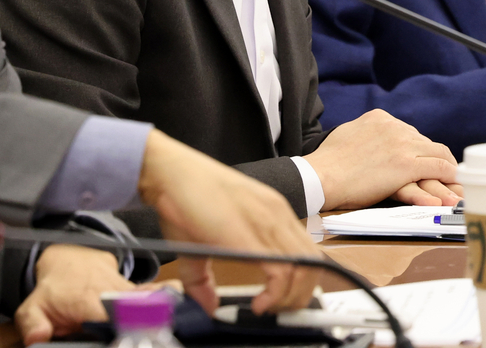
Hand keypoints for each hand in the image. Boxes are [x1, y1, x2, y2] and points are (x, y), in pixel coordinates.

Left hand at [14, 245, 178, 344]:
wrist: (72, 259)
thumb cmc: (55, 289)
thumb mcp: (33, 306)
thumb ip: (33, 323)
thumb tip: (37, 338)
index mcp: (88, 299)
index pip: (109, 315)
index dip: (121, 326)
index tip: (130, 336)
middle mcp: (113, 292)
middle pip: (136, 309)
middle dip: (149, 321)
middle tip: (160, 332)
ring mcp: (128, 290)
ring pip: (150, 300)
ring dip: (163, 312)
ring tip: (178, 320)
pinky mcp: (139, 291)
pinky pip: (156, 295)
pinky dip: (167, 299)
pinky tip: (182, 303)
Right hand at [138, 130, 319, 314]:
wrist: (170, 174)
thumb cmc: (186, 200)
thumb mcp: (203, 242)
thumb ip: (205, 279)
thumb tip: (206, 307)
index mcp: (273, 213)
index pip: (308, 251)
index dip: (302, 282)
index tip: (284, 301)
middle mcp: (278, 216)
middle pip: (314, 262)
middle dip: (301, 294)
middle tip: (279, 311)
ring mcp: (268, 222)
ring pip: (305, 268)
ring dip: (292, 298)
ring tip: (268, 308)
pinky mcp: (252, 235)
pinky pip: (283, 271)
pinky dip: (277, 295)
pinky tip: (259, 304)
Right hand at [302, 109, 461, 210]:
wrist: (321, 176)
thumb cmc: (328, 163)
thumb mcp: (348, 133)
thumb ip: (365, 133)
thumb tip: (369, 139)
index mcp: (380, 118)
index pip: (410, 133)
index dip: (419, 149)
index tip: (424, 160)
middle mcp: (395, 127)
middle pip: (426, 142)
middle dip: (436, 159)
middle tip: (445, 173)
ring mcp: (402, 145)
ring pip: (438, 153)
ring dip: (448, 168)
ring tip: (456, 181)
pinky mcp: (406, 165)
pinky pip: (439, 168)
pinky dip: (450, 176)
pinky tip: (455, 184)